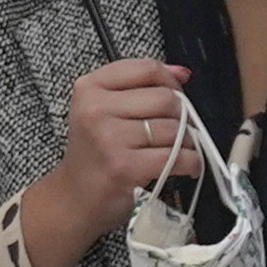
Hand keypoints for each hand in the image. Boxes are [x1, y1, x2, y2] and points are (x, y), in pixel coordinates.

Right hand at [18, 56, 202, 266]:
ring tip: (179, 151)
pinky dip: (191, 162)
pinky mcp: (125, 167)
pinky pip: (177, 157)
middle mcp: (96, 109)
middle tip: (180, 131)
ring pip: (174, 128)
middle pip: (165, 98)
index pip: (146, 68)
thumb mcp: (104, 111)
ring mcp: (109, 138)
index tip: (176, 95)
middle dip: (183, 116)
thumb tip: (182, 73)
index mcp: (90, 88)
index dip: (170, 81)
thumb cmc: (96, 154)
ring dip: (188, 142)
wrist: (75, 198)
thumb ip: (140, 87)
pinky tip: (187, 167)